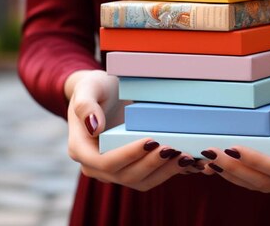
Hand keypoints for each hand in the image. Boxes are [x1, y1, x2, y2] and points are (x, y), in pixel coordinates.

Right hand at [64, 70, 199, 190]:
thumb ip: (86, 105)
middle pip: (125, 176)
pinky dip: (169, 172)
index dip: (129, 155)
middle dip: (152, 164)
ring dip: (164, 172)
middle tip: (173, 149)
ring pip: (141, 181)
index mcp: (81, 150)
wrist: (103, 93)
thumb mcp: (88, 88)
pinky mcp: (131, 169)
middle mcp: (96, 166)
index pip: (105, 162)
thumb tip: (95, 128)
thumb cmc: (94, 88)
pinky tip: (188, 162)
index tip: (151, 141)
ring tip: (185, 157)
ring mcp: (114, 171)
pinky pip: (151, 177)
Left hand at [199, 74, 269, 192]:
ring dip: (234, 176)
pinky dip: (240, 175)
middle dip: (236, 171)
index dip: (255, 162)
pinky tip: (220, 165)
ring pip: (262, 185)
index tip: (230, 148)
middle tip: (209, 154)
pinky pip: (262, 179)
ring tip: (208, 162)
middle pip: (268, 182)